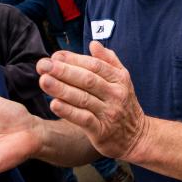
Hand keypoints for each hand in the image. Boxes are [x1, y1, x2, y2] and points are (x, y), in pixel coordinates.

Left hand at [37, 42, 148, 161]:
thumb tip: (94, 43)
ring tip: (43, 81)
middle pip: (87, 80)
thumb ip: (108, 61)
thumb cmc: (124, 105)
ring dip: (62, 89)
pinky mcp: (102, 131)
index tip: (55, 56)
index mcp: (119, 79)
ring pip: (83, 98)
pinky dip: (68, 111)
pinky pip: (84, 119)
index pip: (95, 65)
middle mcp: (116, 94)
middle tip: (43, 65)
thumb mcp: (122, 81)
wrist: (137, 137)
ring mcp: (109, 113)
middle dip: (63, 71)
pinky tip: (54, 104)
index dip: (74, 59)